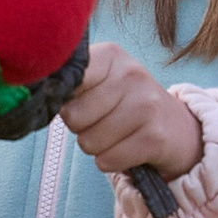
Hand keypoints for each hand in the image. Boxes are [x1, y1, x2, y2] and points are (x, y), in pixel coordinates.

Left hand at [58, 44, 202, 178]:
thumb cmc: (125, 103)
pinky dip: (111, 161)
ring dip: (97, 146)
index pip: (65, 81)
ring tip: (116, 134)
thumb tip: (38, 95)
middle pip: (73, 118)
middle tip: (103, 120)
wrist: (179, 127)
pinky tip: (126, 147)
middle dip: (81, 127)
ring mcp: (146, 105)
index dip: (64, 100)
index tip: (78, 100)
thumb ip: (71, 82)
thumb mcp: (102, 80)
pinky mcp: (154, 137)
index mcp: (111, 55)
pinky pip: (107, 161)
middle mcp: (131, 74)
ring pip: (88, 143)